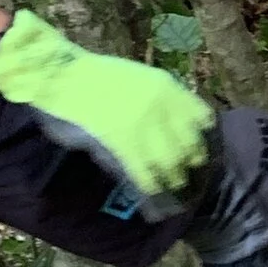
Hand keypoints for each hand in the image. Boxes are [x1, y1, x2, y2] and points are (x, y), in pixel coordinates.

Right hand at [0, 7, 214, 200]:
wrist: (65, 75)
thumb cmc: (97, 76)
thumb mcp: (139, 77)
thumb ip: (159, 99)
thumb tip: (172, 128)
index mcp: (167, 86)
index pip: (200, 117)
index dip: (202, 137)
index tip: (197, 148)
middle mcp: (162, 105)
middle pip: (190, 143)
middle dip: (191, 161)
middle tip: (187, 173)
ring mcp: (143, 125)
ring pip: (171, 161)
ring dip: (174, 177)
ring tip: (173, 186)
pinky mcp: (123, 142)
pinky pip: (144, 171)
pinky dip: (151, 184)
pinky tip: (151, 191)